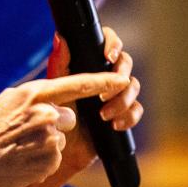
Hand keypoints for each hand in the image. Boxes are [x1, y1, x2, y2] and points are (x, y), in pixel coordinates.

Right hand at [0, 71, 130, 186]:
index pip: (77, 83)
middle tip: (25, 131)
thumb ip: (34, 95)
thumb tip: (54, 95)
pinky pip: (55, 156)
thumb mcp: (6, 101)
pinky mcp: (50, 161)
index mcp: (33, 93)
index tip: (120, 79)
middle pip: (69, 116)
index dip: (102, 81)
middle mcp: (45, 113)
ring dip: (46, 143)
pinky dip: (42, 159)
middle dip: (54, 123)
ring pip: (61, 138)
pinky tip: (22, 159)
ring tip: (19, 147)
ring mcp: (49, 139)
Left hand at [46, 26, 142, 175]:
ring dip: (123, 99)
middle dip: (121, 72)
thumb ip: (59, 63)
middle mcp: (104, 75)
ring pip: (133, 86)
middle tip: (109, 87)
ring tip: (104, 115)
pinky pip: (136, 110)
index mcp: (88, 63)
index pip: (107, 42)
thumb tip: (60, 37)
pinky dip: (129, 117)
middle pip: (125, 62)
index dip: (112, 43)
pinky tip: (114, 125)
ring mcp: (115, 95)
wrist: (57, 149)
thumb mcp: (53, 87)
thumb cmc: (51, 115)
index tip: (108, 56)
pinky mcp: (122, 115)